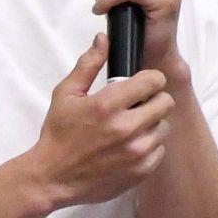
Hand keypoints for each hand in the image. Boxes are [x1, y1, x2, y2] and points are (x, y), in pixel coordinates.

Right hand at [25, 34, 174, 209]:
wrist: (53, 178)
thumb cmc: (58, 134)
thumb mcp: (66, 94)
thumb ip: (88, 64)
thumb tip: (104, 40)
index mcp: (108, 105)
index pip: (153, 81)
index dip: (149, 79)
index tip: (142, 84)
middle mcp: (126, 128)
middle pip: (165, 103)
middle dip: (153, 100)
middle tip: (138, 105)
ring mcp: (136, 152)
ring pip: (164, 127)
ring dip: (151, 124)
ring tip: (132, 127)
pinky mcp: (140, 171)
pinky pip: (159, 150)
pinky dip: (149, 147)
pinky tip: (130, 146)